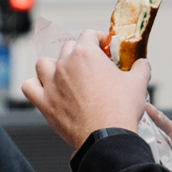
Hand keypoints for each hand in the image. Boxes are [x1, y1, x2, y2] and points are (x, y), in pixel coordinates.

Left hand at [22, 36, 151, 149]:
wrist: (106, 136)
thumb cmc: (120, 110)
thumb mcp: (139, 83)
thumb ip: (140, 67)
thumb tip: (142, 63)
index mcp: (86, 54)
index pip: (89, 35)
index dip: (99, 40)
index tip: (105, 49)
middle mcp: (65, 64)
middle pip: (68, 48)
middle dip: (79, 54)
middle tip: (91, 67)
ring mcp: (51, 83)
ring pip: (43, 63)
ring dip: (53, 66)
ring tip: (66, 75)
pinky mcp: (44, 103)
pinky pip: (28, 87)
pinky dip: (35, 86)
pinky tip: (45, 89)